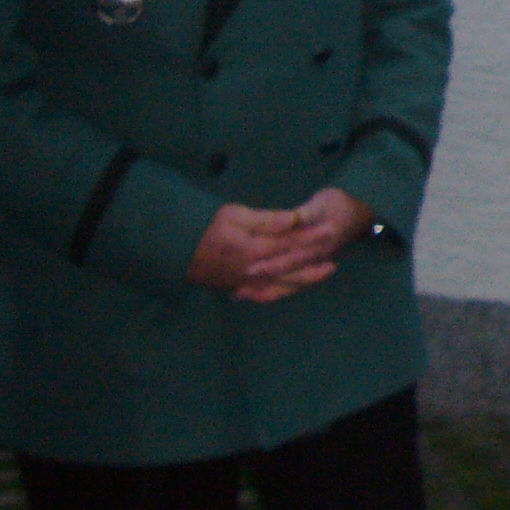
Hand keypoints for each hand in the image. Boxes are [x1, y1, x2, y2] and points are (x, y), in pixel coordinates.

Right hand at [187, 189, 373, 303]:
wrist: (174, 249)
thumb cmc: (204, 226)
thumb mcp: (233, 214)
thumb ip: (266, 219)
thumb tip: (294, 219)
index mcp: (254, 249)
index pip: (290, 244)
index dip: (311, 238)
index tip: (329, 231)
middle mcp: (254, 270)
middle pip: (290, 268)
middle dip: (314, 263)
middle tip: (335, 261)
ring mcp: (245, 282)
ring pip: (281, 284)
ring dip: (303, 280)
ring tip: (323, 274)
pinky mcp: (235, 288)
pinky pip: (262, 295)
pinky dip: (278, 293)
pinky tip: (290, 290)